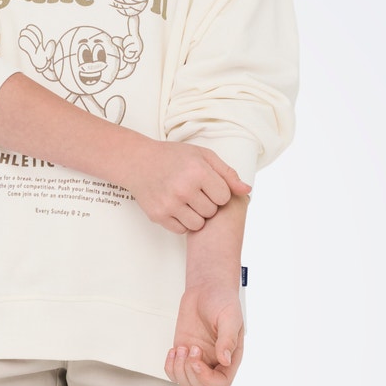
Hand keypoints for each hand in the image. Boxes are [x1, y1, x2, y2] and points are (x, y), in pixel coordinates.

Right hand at [126, 138, 251, 233]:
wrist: (138, 162)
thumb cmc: (172, 157)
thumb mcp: (203, 156)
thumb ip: (227, 173)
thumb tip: (247, 190)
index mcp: (197, 172)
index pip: (224, 197)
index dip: (218, 192)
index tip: (208, 185)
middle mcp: (183, 189)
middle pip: (211, 212)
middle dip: (207, 204)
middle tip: (194, 192)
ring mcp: (169, 204)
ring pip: (198, 224)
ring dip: (196, 215)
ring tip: (187, 200)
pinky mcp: (158, 215)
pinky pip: (182, 229)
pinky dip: (182, 221)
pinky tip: (176, 207)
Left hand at [165, 282, 245, 385]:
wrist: (207, 288)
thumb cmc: (222, 300)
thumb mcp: (229, 317)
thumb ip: (228, 339)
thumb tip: (225, 360)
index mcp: (231, 357)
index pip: (222, 383)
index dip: (208, 379)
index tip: (197, 362)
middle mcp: (215, 361)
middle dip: (191, 372)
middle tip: (191, 348)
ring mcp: (198, 358)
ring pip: (187, 382)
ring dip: (179, 370)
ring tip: (182, 348)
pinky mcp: (184, 353)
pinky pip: (175, 372)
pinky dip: (170, 366)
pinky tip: (173, 350)